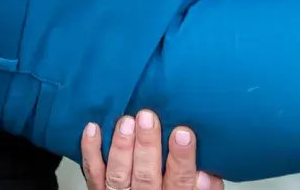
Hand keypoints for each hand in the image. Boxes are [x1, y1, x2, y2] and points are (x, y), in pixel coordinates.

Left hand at [79, 108, 224, 189]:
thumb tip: (208, 173)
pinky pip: (93, 174)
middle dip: (146, 146)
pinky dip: (91, 152)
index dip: (181, 158)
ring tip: (126, 121)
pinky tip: (93, 129)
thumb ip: (205, 189)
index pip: (180, 181)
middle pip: (146, 176)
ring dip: (121, 147)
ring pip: (118, 175)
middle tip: (148, 117)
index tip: (182, 133)